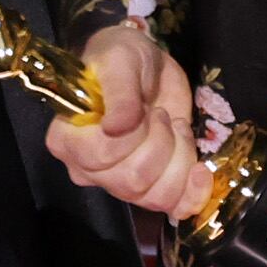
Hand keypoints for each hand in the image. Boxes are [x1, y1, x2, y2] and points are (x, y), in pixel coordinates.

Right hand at [46, 24, 216, 219]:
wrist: (148, 68)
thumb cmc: (122, 58)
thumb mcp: (120, 62)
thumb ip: (119, 94)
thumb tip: (115, 129)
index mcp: (67, 138)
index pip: (100, 156)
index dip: (132, 137)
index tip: (145, 109)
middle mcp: (87, 169)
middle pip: (132, 180)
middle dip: (161, 144)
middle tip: (162, 114)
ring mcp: (118, 183)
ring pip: (155, 196)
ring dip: (179, 159)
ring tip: (176, 129)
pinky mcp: (150, 188)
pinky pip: (174, 208)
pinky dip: (194, 193)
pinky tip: (200, 170)